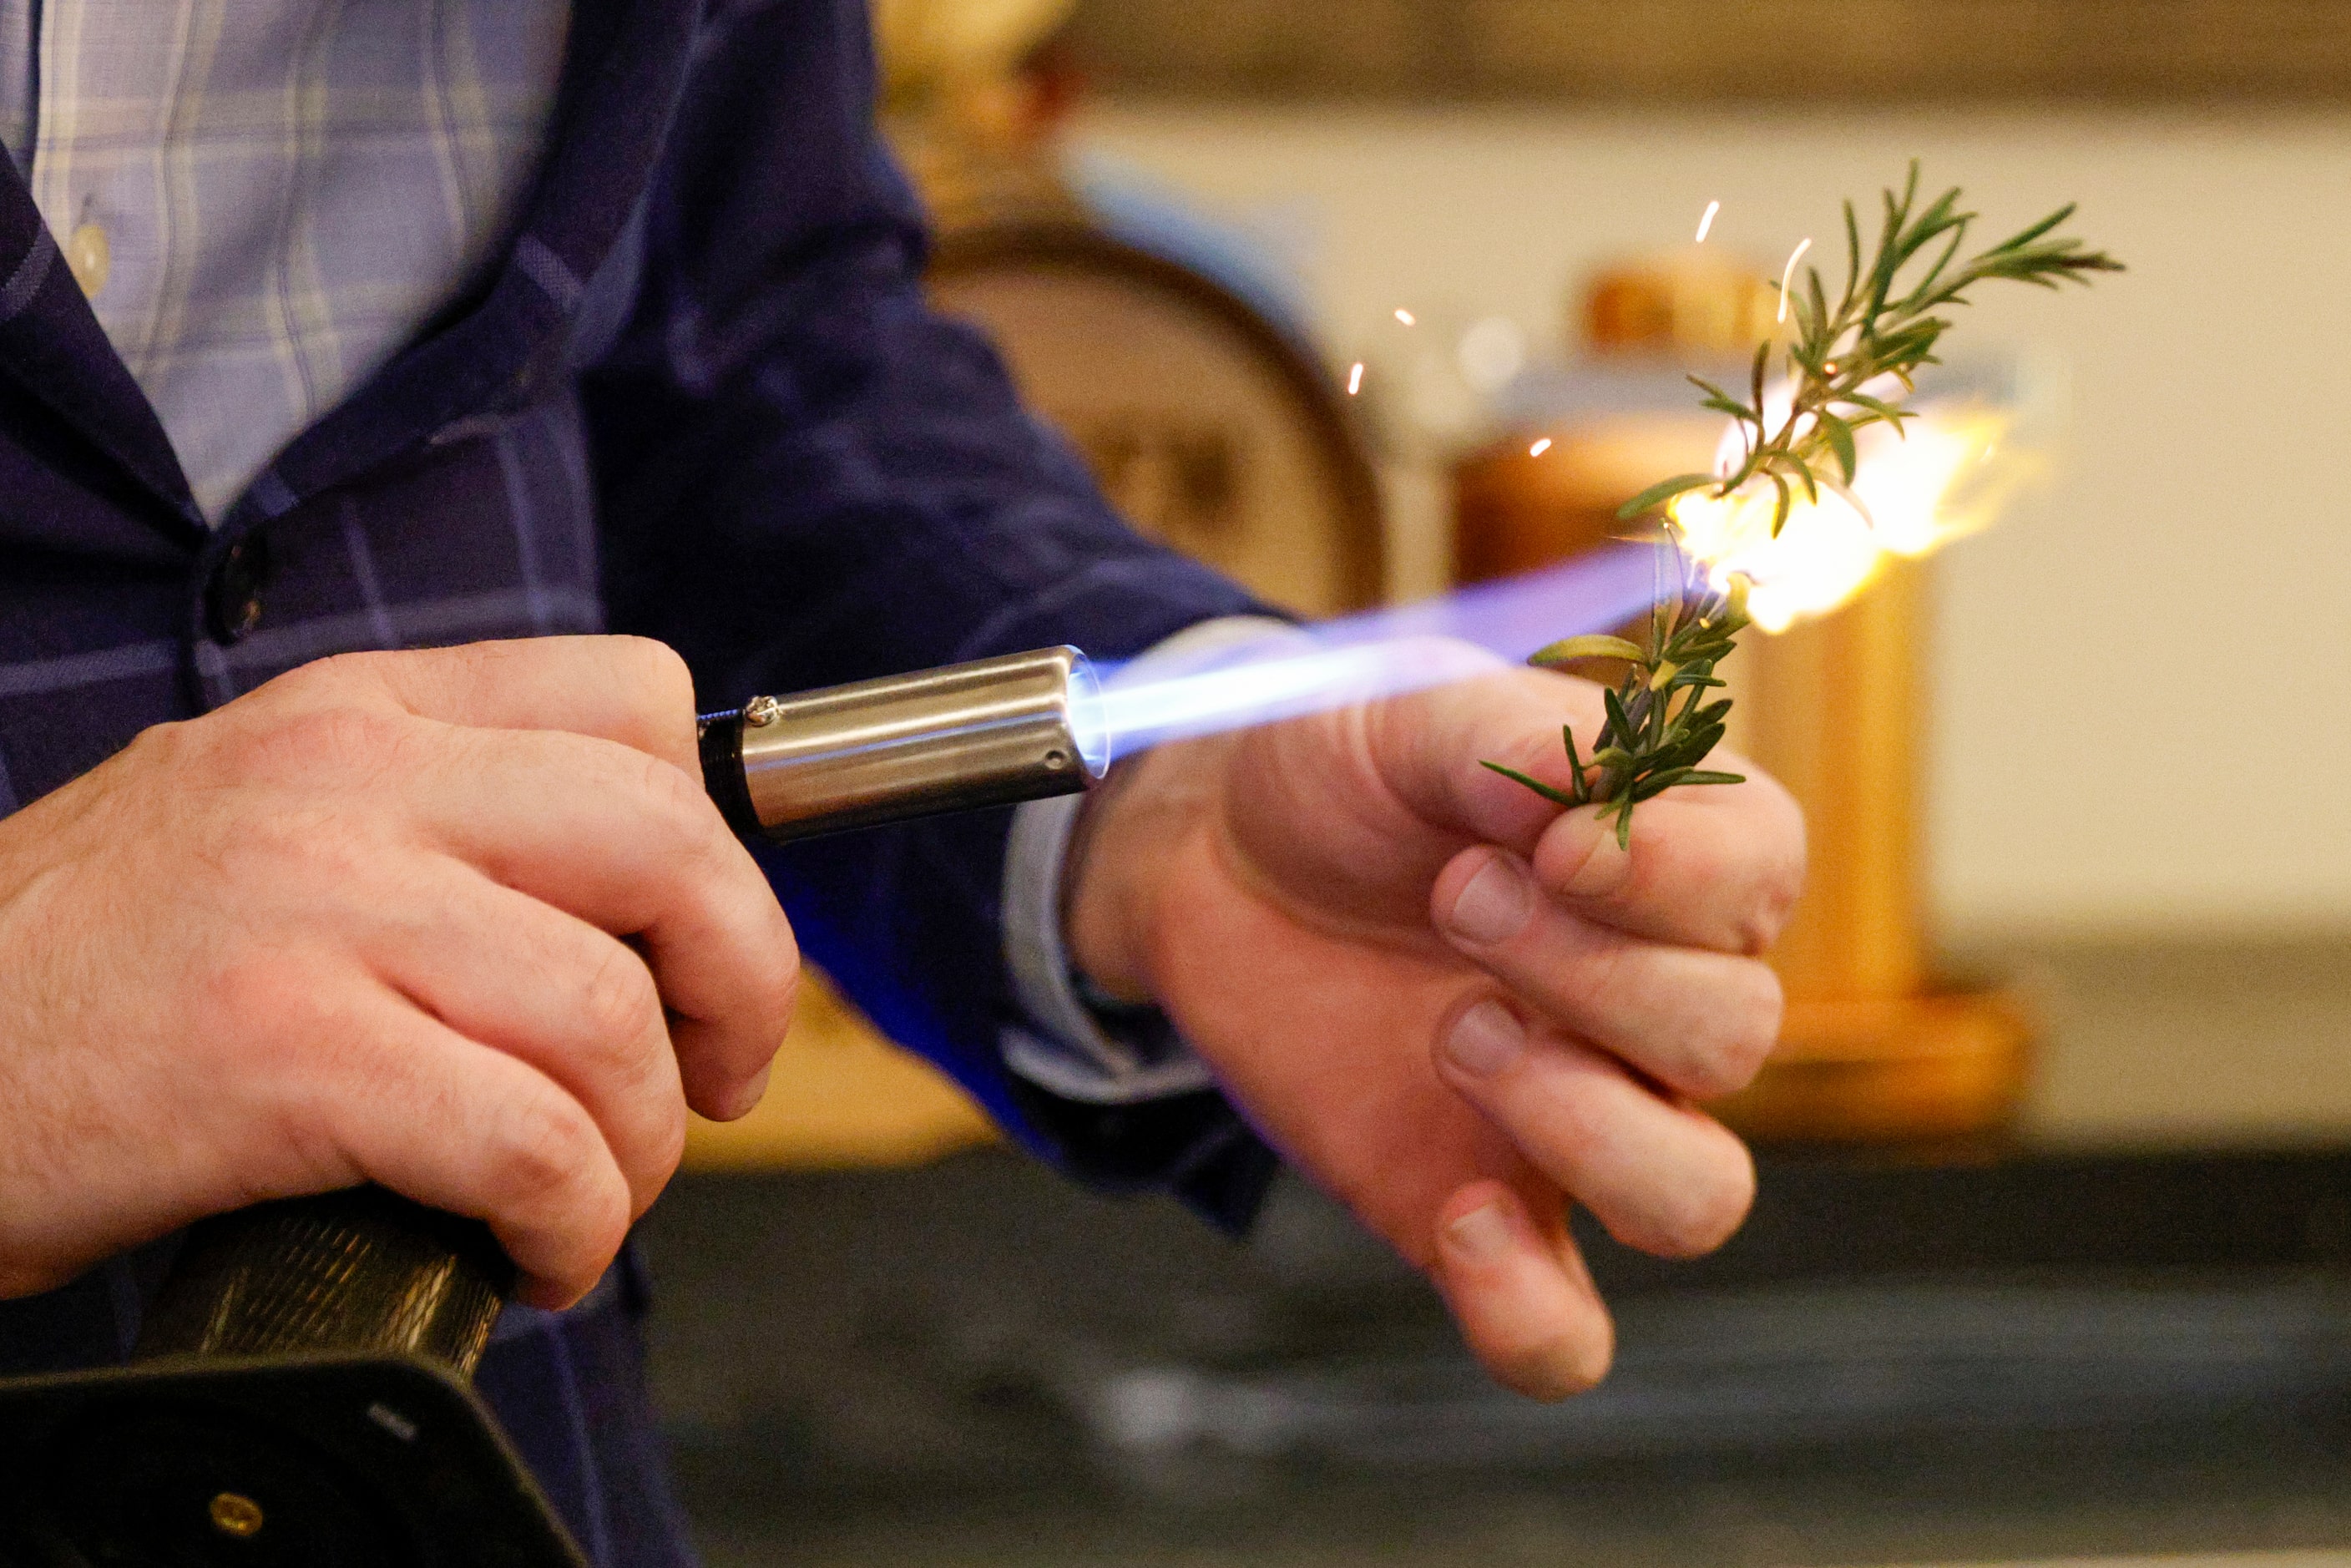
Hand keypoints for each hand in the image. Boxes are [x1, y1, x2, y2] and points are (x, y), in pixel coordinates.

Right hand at [0, 638, 796, 1307]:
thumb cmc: (95, 971)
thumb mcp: (265, 823)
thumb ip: (438, 825)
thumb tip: (635, 914)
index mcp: (362, 714)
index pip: (637, 700)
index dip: (720, 838)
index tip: (704, 945)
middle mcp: (349, 784)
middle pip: (672, 844)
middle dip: (745, 982)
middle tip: (719, 1074)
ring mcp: (311, 910)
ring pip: (610, 1014)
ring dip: (648, 1142)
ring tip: (593, 1192)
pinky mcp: (275, 1053)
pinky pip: (527, 1140)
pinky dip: (573, 1220)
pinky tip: (532, 1253)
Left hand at [1068, 651, 1803, 1397]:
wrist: (1214, 859)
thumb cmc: (1341, 772)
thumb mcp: (1414, 708)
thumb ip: (1525, 738)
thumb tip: (1611, 794)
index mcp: (1679, 857)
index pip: (1765, 879)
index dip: (1674, 872)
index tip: (1551, 838)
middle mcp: (1662, 1002)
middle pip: (1734, 1034)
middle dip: (1589, 969)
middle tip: (1452, 897)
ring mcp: (1582, 1120)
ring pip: (1699, 1197)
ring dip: (1584, 1122)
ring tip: (1454, 1034)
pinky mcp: (1484, 1214)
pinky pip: (1567, 1334)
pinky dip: (1530, 1310)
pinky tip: (1458, 1220)